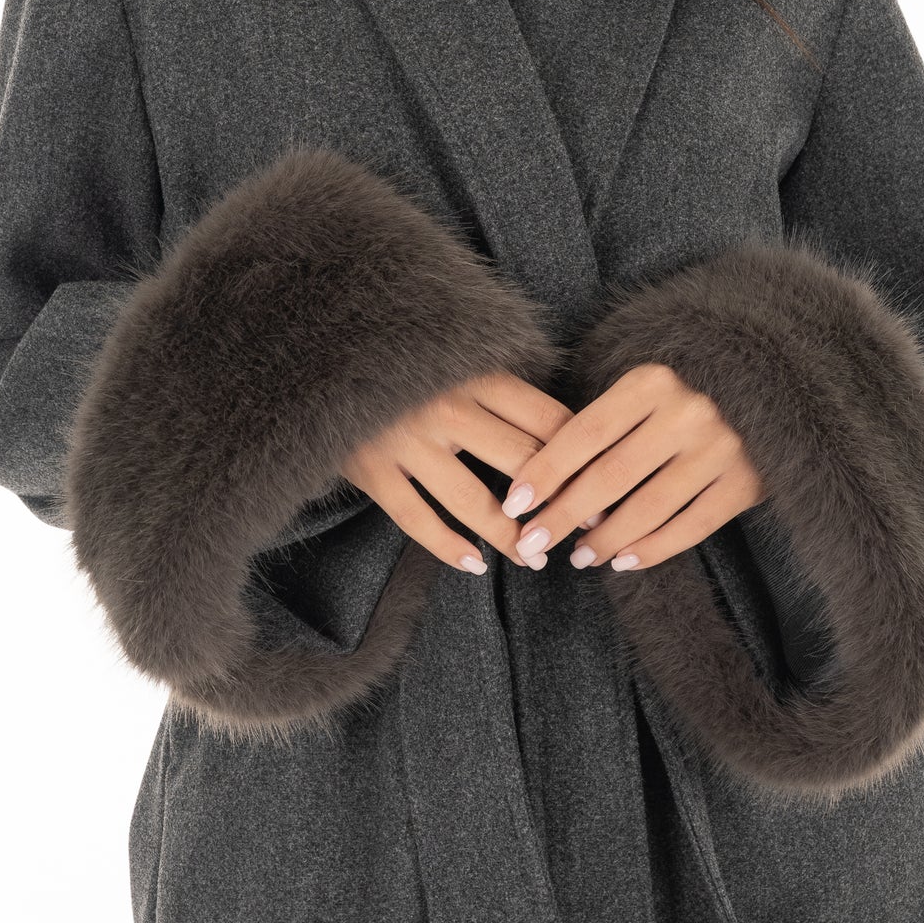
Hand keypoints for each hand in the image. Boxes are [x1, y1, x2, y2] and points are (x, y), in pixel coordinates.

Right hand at [340, 371, 573, 573]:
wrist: (320, 358)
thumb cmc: (401, 362)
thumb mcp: (455, 358)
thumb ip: (500, 388)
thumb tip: (565, 429)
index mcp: (476, 375)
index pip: (549, 421)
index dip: (583, 459)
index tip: (602, 488)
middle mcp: (447, 407)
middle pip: (523, 463)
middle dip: (559, 504)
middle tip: (580, 531)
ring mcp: (408, 441)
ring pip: (475, 502)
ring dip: (511, 538)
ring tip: (533, 559)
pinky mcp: (372, 470)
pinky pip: (417, 519)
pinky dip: (449, 548)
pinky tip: (475, 564)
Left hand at [498, 363, 763, 570]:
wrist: (772, 387)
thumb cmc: (682, 395)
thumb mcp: (642, 391)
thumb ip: (601, 425)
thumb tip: (542, 486)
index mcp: (652, 382)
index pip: (584, 434)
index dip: (545, 472)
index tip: (514, 504)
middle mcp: (689, 412)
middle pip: (610, 476)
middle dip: (564, 515)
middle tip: (532, 542)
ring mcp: (722, 448)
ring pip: (648, 508)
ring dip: (606, 540)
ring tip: (579, 557)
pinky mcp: (747, 483)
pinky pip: (690, 527)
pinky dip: (652, 549)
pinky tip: (624, 561)